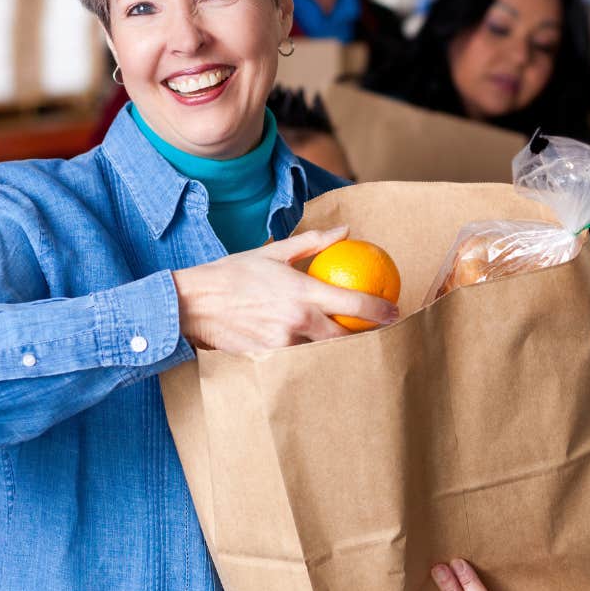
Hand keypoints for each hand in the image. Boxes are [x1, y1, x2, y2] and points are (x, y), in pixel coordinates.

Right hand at [172, 225, 398, 353]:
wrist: (195, 303)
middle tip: (375, 331)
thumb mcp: (274, 252)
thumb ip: (313, 243)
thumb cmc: (234, 273)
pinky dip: (308, 353)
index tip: (395, 311)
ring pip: (322, 351)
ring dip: (334, 346)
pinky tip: (315, 350)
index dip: (380, 310)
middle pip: (345, 337)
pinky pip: (298, 359)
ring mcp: (284, 344)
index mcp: (302, 293)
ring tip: (347, 340)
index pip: (353, 305)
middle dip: (363, 336)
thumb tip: (344, 231)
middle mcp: (298, 322)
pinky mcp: (270, 359)